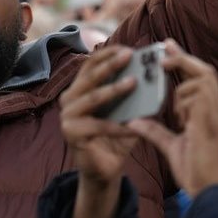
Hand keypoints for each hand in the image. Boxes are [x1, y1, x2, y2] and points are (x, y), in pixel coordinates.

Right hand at [61, 46, 139, 183]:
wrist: (104, 168)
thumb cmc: (115, 135)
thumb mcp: (123, 110)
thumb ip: (130, 93)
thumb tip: (149, 73)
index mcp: (78, 89)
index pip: (90, 64)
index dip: (107, 54)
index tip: (127, 48)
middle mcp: (69, 99)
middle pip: (90, 77)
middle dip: (110, 64)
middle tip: (129, 56)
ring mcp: (67, 116)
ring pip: (92, 98)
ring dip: (114, 89)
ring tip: (134, 83)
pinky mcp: (72, 134)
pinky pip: (100, 126)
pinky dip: (120, 126)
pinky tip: (136, 126)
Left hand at [125, 39, 217, 197]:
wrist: (209, 190)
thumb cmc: (196, 170)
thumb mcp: (171, 146)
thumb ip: (155, 132)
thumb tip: (135, 122)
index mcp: (207, 113)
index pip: (198, 78)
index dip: (183, 60)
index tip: (167, 45)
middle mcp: (215, 110)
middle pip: (206, 71)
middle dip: (184, 57)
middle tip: (164, 48)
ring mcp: (216, 114)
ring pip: (203, 78)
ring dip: (183, 84)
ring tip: (171, 104)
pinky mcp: (212, 120)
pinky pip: (197, 96)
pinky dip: (184, 102)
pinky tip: (182, 122)